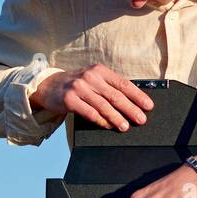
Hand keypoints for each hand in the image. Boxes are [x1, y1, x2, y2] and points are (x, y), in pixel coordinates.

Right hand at [31, 64, 153, 130]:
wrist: (48, 86)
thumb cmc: (76, 84)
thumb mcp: (93, 79)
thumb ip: (109, 86)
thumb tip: (133, 100)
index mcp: (100, 70)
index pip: (123, 84)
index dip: (137, 95)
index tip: (148, 106)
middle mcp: (90, 77)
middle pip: (115, 95)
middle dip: (131, 109)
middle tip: (142, 120)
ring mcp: (79, 88)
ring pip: (103, 105)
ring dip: (116, 117)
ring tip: (126, 126)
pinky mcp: (69, 100)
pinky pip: (89, 112)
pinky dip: (100, 120)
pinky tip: (108, 126)